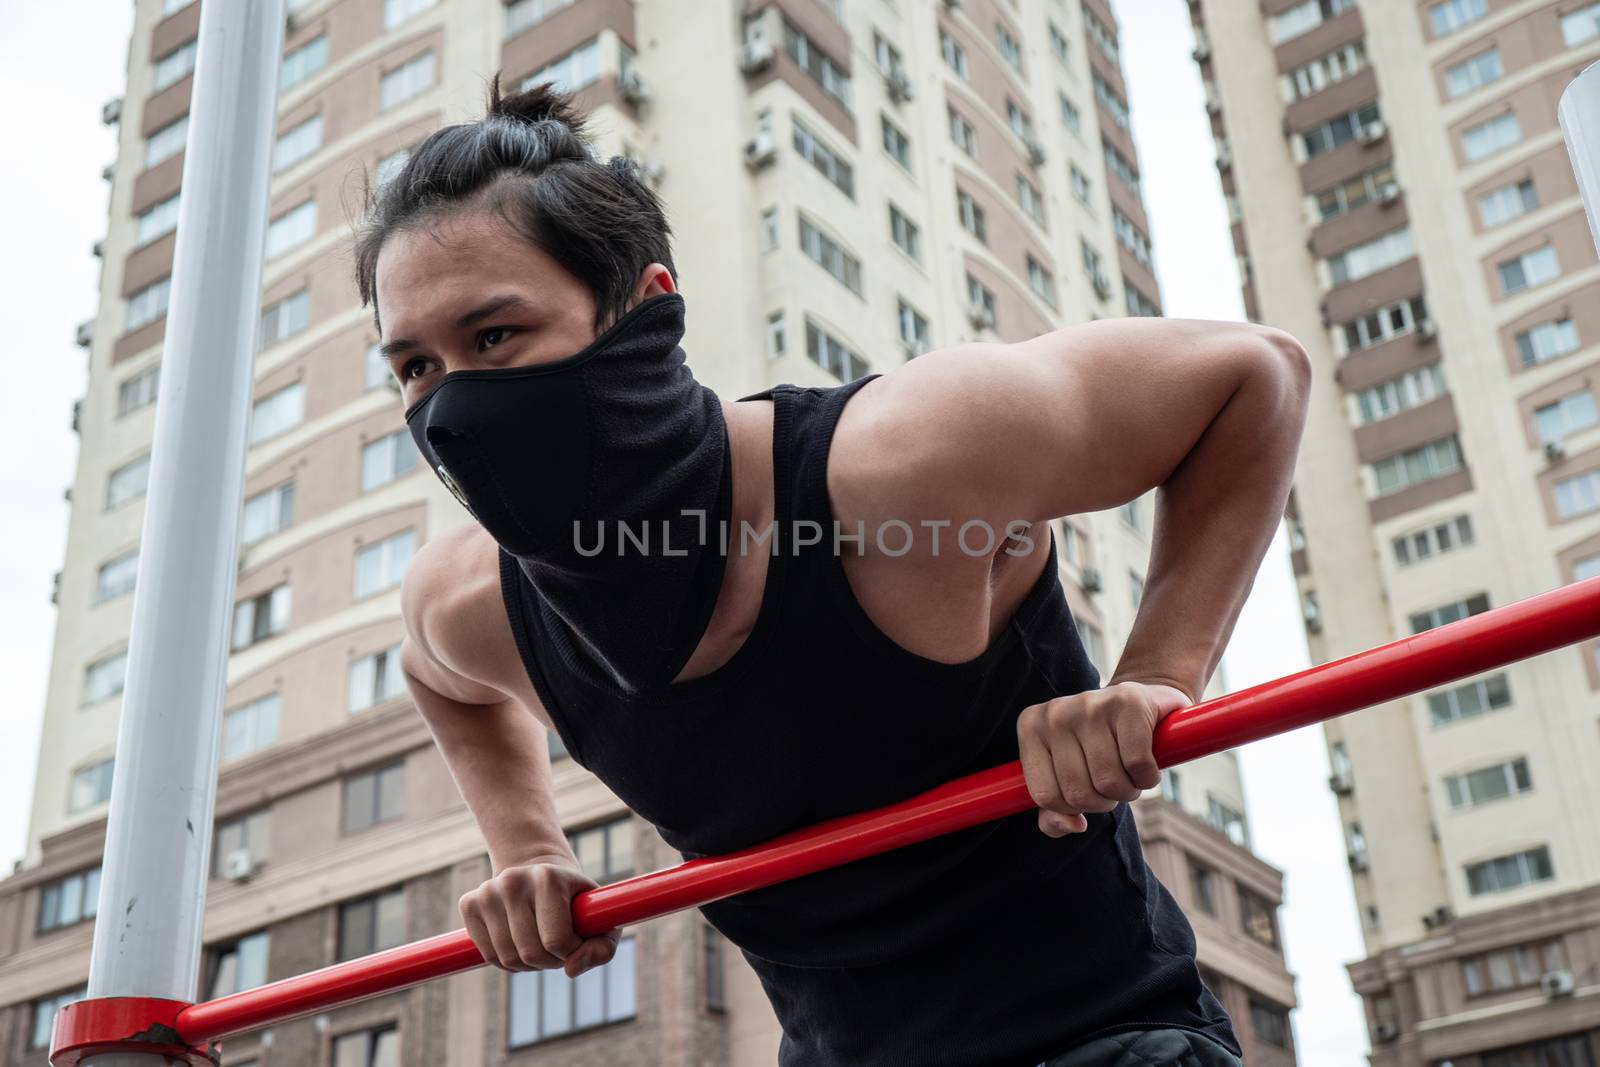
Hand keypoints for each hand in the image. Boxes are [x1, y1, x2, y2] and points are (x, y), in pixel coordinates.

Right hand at [458, 856, 620, 976]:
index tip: (576, 941)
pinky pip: (488, 955)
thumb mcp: (600, 920)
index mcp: (548, 877)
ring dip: (528, 965)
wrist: (540, 871)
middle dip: (549, 961)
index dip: (571, 952)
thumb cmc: (575, 901)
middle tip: (557, 946)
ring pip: (507, 958)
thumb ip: (601, 949)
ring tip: (540, 944)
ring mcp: (488, 891)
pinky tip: (519, 943)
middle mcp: (513, 880)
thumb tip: (571, 971)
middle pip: (531, 953)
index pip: (557, 941)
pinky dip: (506, 962)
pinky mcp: (469, 903)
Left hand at [1016, 680, 1191, 837]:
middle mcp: (1054, 713)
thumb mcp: (1067, 777)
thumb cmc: (1099, 747)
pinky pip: (1137, 764)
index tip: (1088, 791)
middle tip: (1114, 781)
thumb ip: (1055, 812)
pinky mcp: (1127, 701)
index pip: (1045, 797)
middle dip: (1104, 801)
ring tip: (1130, 771)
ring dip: (1129, 790)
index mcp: (1030, 729)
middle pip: (1079, 793)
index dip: (1073, 808)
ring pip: (1109, 782)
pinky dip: (1148, 777)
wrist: (1141, 704)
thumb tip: (1074, 825)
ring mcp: (1089, 704)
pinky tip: (1147, 765)